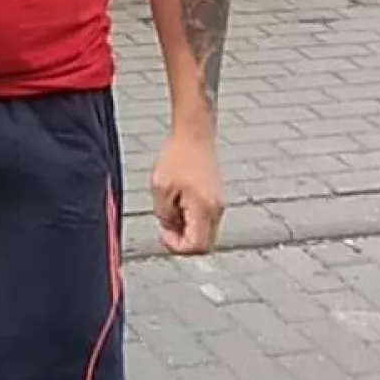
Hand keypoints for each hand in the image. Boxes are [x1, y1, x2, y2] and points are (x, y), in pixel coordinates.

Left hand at [151, 128, 224, 256]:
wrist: (194, 133)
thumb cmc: (178, 155)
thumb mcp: (160, 188)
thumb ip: (163, 214)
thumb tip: (170, 228)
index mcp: (204, 208)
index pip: (197, 247)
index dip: (176, 246)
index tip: (162, 232)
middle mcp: (217, 209)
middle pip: (204, 245)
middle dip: (182, 241)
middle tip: (165, 226)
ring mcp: (219, 204)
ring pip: (205, 233)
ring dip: (186, 230)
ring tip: (169, 209)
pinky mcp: (216, 198)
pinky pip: (205, 220)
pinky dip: (191, 220)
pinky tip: (177, 203)